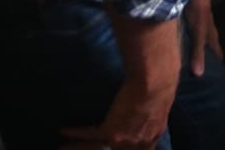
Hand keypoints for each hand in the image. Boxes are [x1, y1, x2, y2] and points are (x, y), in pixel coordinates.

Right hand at [60, 76, 175, 149]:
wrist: (155, 81)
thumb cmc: (162, 85)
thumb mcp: (161, 105)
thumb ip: (152, 115)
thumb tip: (147, 109)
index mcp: (153, 136)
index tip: (114, 147)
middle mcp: (139, 144)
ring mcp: (124, 141)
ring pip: (97, 149)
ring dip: (79, 148)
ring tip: (63, 148)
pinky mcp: (110, 132)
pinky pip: (88, 136)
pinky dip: (75, 134)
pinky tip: (63, 130)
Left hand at [186, 0, 222, 76]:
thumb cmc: (197, 10)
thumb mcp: (198, 33)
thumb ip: (197, 52)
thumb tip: (199, 75)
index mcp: (210, 33)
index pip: (216, 50)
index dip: (217, 60)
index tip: (217, 73)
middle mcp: (206, 27)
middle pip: (208, 43)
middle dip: (206, 54)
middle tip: (202, 66)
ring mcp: (198, 19)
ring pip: (198, 35)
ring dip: (195, 44)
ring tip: (188, 55)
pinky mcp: (189, 13)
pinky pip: (189, 28)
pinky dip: (186, 35)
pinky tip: (178, 37)